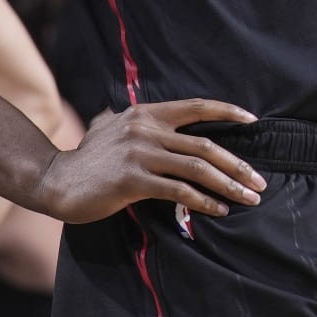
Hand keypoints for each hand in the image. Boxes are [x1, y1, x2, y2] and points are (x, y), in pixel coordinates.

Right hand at [33, 98, 264, 225]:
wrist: (56, 180)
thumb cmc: (88, 160)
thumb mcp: (112, 128)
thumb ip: (136, 123)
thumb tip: (153, 122)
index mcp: (145, 113)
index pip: (196, 107)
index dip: (228, 112)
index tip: (253, 121)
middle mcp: (145, 129)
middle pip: (205, 145)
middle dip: (238, 165)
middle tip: (260, 181)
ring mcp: (139, 153)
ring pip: (197, 168)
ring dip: (229, 185)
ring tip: (249, 199)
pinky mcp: (133, 180)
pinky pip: (178, 190)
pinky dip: (203, 201)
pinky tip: (219, 209)